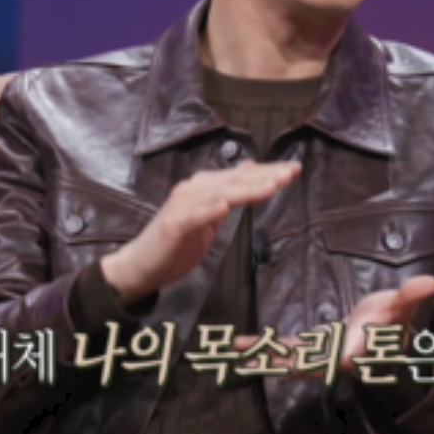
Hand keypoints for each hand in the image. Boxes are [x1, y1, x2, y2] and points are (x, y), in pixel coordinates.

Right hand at [100, 160, 299, 306]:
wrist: (140, 264)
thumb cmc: (177, 242)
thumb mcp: (210, 215)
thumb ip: (229, 193)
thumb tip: (252, 171)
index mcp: (204, 187)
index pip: (241, 175)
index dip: (267, 171)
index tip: (293, 169)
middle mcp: (193, 190)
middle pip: (234, 181)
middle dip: (264, 176)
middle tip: (290, 173)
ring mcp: (182, 206)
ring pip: (219, 194)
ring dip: (245, 189)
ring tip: (270, 186)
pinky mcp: (173, 225)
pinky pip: (194, 216)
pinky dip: (209, 210)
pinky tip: (224, 206)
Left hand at [234, 275, 433, 377]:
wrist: (390, 324)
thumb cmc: (395, 317)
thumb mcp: (402, 304)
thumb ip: (411, 295)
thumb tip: (429, 283)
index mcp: (354, 351)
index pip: (331, 358)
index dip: (311, 360)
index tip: (284, 363)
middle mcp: (334, 359)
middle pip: (300, 362)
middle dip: (273, 360)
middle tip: (244, 358)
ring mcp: (322, 354)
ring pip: (289, 357)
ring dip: (264, 354)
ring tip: (236, 350)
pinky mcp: (314, 347)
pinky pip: (288, 346)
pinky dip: (269, 344)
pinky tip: (249, 345)